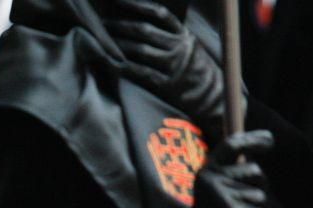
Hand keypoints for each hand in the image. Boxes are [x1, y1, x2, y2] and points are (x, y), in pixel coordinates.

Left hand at [105, 0, 232, 140]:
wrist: (210, 94)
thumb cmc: (193, 67)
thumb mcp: (187, 45)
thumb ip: (169, 35)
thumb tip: (141, 23)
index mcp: (183, 34)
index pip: (159, 14)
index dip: (138, 6)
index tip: (119, 1)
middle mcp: (178, 46)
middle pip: (144, 31)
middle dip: (120, 26)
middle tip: (102, 25)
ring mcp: (173, 65)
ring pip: (140, 50)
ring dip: (119, 45)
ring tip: (103, 42)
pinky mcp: (167, 83)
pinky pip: (141, 72)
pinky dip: (124, 67)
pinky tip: (111, 63)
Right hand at [178, 130, 273, 207]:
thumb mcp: (212, 188)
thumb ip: (229, 172)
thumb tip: (257, 153)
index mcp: (207, 172)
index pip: (232, 145)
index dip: (253, 139)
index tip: (269, 141)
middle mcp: (214, 181)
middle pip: (256, 172)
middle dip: (258, 186)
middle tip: (243, 203)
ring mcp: (226, 199)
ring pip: (261, 196)